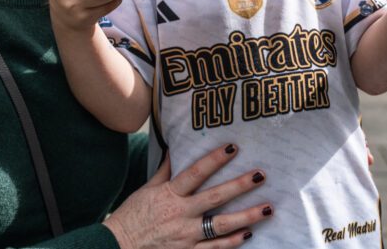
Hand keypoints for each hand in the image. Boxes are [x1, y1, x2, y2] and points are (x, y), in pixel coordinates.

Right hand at [104, 144, 272, 248]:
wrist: (118, 246)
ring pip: (222, 226)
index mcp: (170, 195)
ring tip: (268, 208)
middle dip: (240, 186)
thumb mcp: (146, 189)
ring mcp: (187, 236)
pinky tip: (249, 234)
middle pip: (215, 197)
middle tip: (261, 175)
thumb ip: (165, 172)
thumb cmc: (133, 216)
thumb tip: (176, 150)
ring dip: (247, 217)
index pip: (196, 173)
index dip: (215, 159)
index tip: (233, 147)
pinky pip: (215, 248)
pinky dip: (233, 242)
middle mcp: (181, 214)